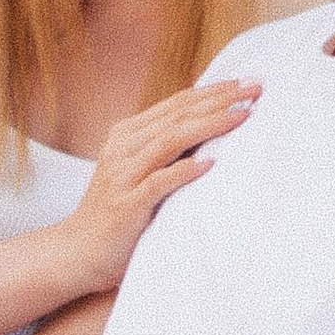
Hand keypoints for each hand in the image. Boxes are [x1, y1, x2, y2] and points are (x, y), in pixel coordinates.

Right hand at [54, 79, 257, 298]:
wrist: (79, 251)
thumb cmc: (118, 211)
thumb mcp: (139, 170)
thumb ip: (165, 149)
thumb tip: (210, 129)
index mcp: (127, 134)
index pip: (176, 104)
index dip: (212, 91)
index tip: (245, 83)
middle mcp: (123, 147)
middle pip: (177, 115)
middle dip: (219, 100)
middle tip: (255, 88)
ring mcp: (123, 174)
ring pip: (170, 140)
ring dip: (210, 125)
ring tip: (242, 116)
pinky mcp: (127, 203)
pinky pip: (158, 182)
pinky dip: (184, 170)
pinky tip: (209, 163)